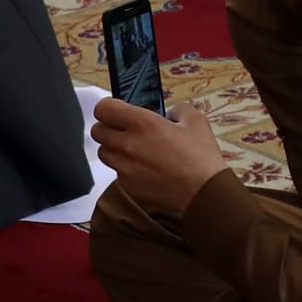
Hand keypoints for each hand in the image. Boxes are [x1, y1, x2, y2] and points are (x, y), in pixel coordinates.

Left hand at [93, 94, 231, 214]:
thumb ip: (178, 110)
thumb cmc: (201, 158)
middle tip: (125, 129)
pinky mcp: (127, 186)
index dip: (109, 107)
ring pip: (103, 152)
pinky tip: (144, 168)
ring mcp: (125, 168)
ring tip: (134, 149)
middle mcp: (128, 145)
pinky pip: (116, 172)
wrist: (204, 194)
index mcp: (142, 123)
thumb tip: (169, 114)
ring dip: (113, 148)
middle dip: (109, 127)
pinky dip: (125, 168)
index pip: (103, 108)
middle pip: (97, 131)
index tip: (117, 110)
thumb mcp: (196, 121)